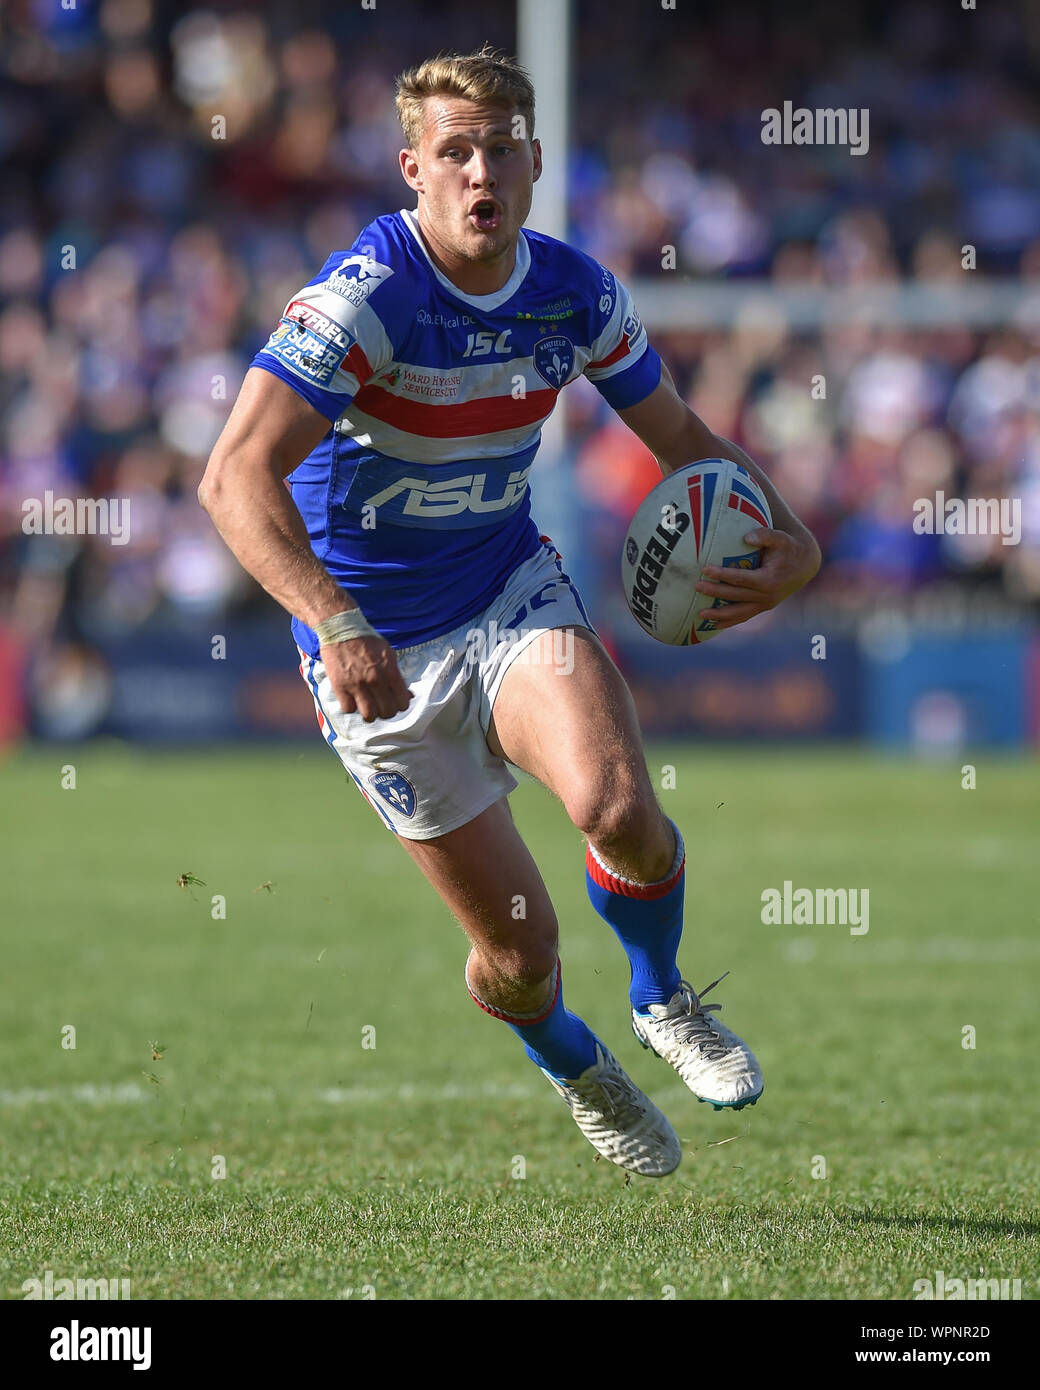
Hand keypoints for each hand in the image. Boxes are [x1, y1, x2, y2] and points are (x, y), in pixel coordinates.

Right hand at [321, 635, 413, 721]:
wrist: (341, 630)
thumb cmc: (367, 642)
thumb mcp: (389, 654)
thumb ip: (398, 676)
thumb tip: (408, 695)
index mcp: (390, 672)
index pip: (402, 703)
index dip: (399, 706)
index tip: (394, 703)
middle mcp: (375, 680)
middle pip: (387, 712)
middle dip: (386, 712)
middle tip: (381, 706)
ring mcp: (357, 685)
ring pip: (369, 715)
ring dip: (370, 714)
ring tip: (367, 707)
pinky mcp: (340, 686)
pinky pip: (349, 709)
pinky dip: (351, 707)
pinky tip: (352, 700)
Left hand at [694, 527, 820, 629]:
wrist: (804, 565)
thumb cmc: (788, 548)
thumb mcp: (780, 538)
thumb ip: (765, 535)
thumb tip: (746, 537)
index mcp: (769, 579)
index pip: (741, 578)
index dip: (722, 574)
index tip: (705, 569)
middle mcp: (767, 596)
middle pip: (736, 596)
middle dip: (715, 592)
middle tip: (696, 586)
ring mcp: (765, 604)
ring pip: (739, 612)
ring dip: (719, 615)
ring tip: (699, 615)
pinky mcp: (763, 608)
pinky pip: (744, 617)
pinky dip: (729, 621)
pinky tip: (714, 624)